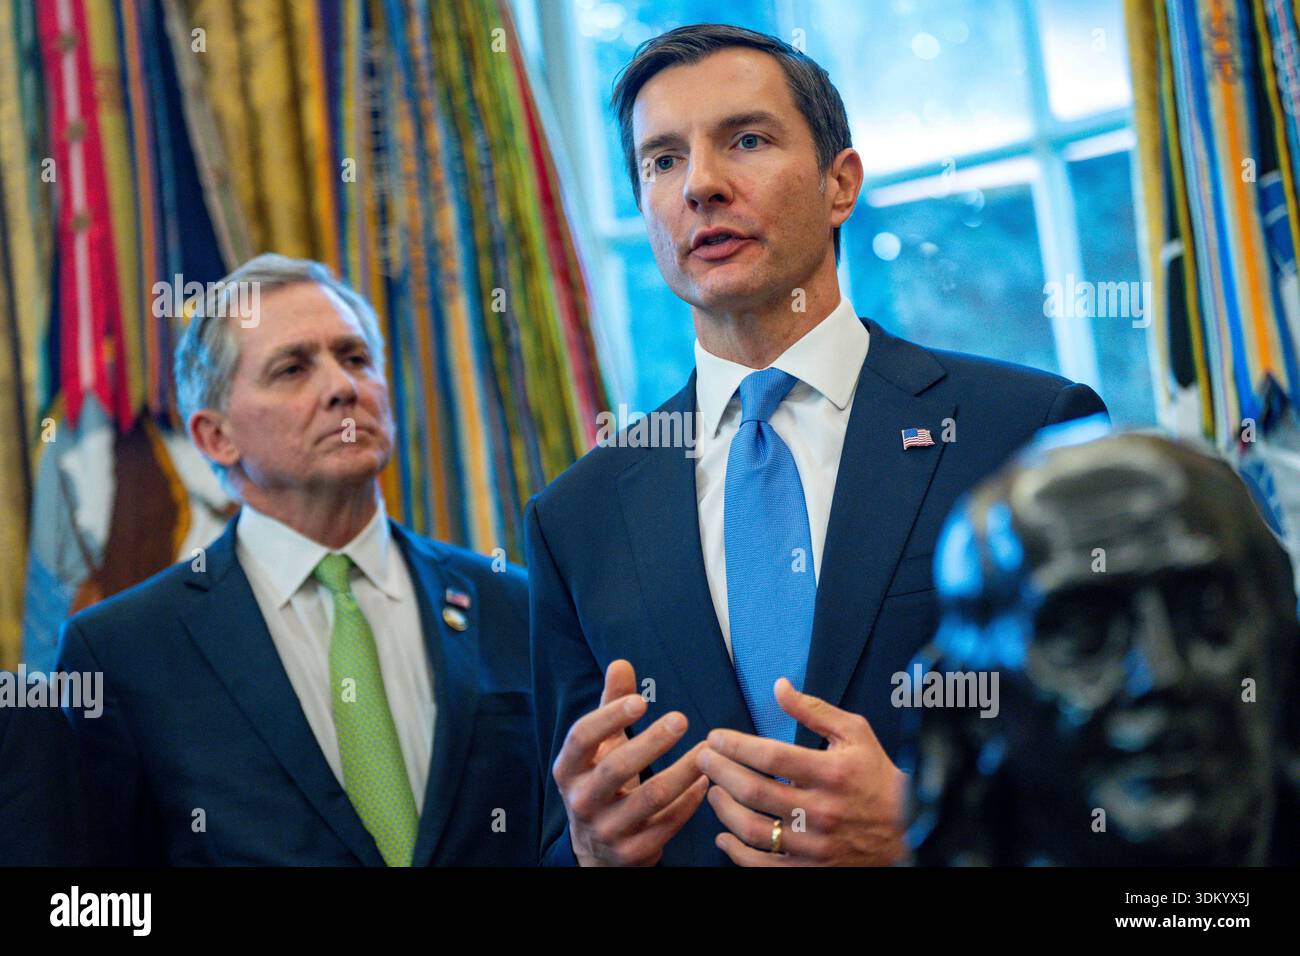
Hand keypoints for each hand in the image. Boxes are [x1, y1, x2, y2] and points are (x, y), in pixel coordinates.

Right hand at [554, 659, 708, 865]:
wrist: (596, 851)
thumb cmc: (601, 783)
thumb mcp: (600, 748)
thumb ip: (610, 706)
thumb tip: (621, 663)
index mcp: (568, 770)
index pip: (582, 738)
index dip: (609, 717)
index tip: (641, 700)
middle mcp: (581, 801)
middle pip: (616, 768)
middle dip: (651, 743)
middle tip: (681, 719)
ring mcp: (606, 830)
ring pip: (651, 798)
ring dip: (683, 771)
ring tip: (706, 750)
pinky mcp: (631, 853)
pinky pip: (667, 824)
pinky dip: (690, 802)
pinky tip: (705, 782)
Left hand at [698, 677, 906, 865]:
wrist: (908, 829)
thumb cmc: (876, 776)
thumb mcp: (855, 733)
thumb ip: (814, 710)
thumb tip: (779, 687)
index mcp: (832, 772)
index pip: (772, 757)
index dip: (736, 745)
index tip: (714, 737)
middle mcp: (822, 809)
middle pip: (755, 791)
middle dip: (719, 771)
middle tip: (702, 758)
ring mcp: (815, 843)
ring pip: (754, 829)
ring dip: (723, 809)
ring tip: (712, 790)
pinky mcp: (811, 868)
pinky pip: (763, 865)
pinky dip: (736, 852)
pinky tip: (723, 836)